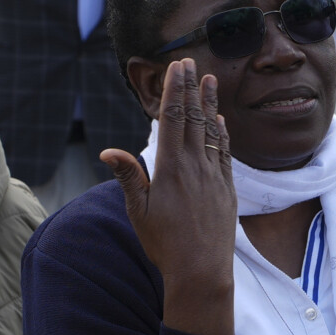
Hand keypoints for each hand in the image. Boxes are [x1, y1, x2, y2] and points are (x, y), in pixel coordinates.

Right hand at [97, 59, 235, 334]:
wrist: (202, 273)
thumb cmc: (164, 245)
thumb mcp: (139, 212)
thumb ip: (129, 177)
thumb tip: (108, 151)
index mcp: (171, 169)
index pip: (173, 120)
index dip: (175, 90)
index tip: (177, 67)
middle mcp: (196, 167)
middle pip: (193, 118)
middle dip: (191, 88)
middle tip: (191, 62)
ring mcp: (214, 177)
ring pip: (212, 131)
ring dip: (210, 104)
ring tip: (211, 80)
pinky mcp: (227, 189)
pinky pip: (224, 153)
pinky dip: (222, 133)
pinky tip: (220, 121)